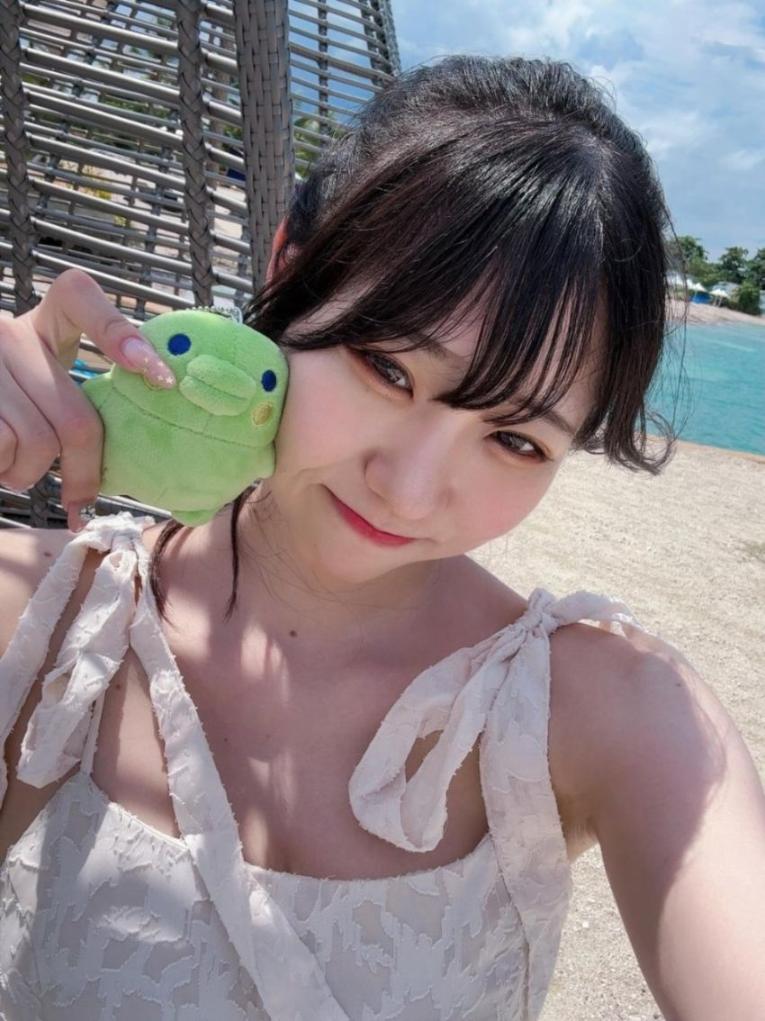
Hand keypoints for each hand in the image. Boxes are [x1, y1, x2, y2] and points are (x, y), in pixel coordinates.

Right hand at [0, 269, 175, 531]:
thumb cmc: (10, 405)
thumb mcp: (43, 379)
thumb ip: (82, 398)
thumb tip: (158, 436)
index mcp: (43, 321)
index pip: (78, 295)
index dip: (118, 332)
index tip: (160, 377)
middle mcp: (9, 332)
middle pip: (76, 418)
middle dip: (85, 472)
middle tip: (80, 498)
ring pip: (38, 443)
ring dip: (31, 473)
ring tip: (16, 465)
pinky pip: (2, 447)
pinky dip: (3, 470)